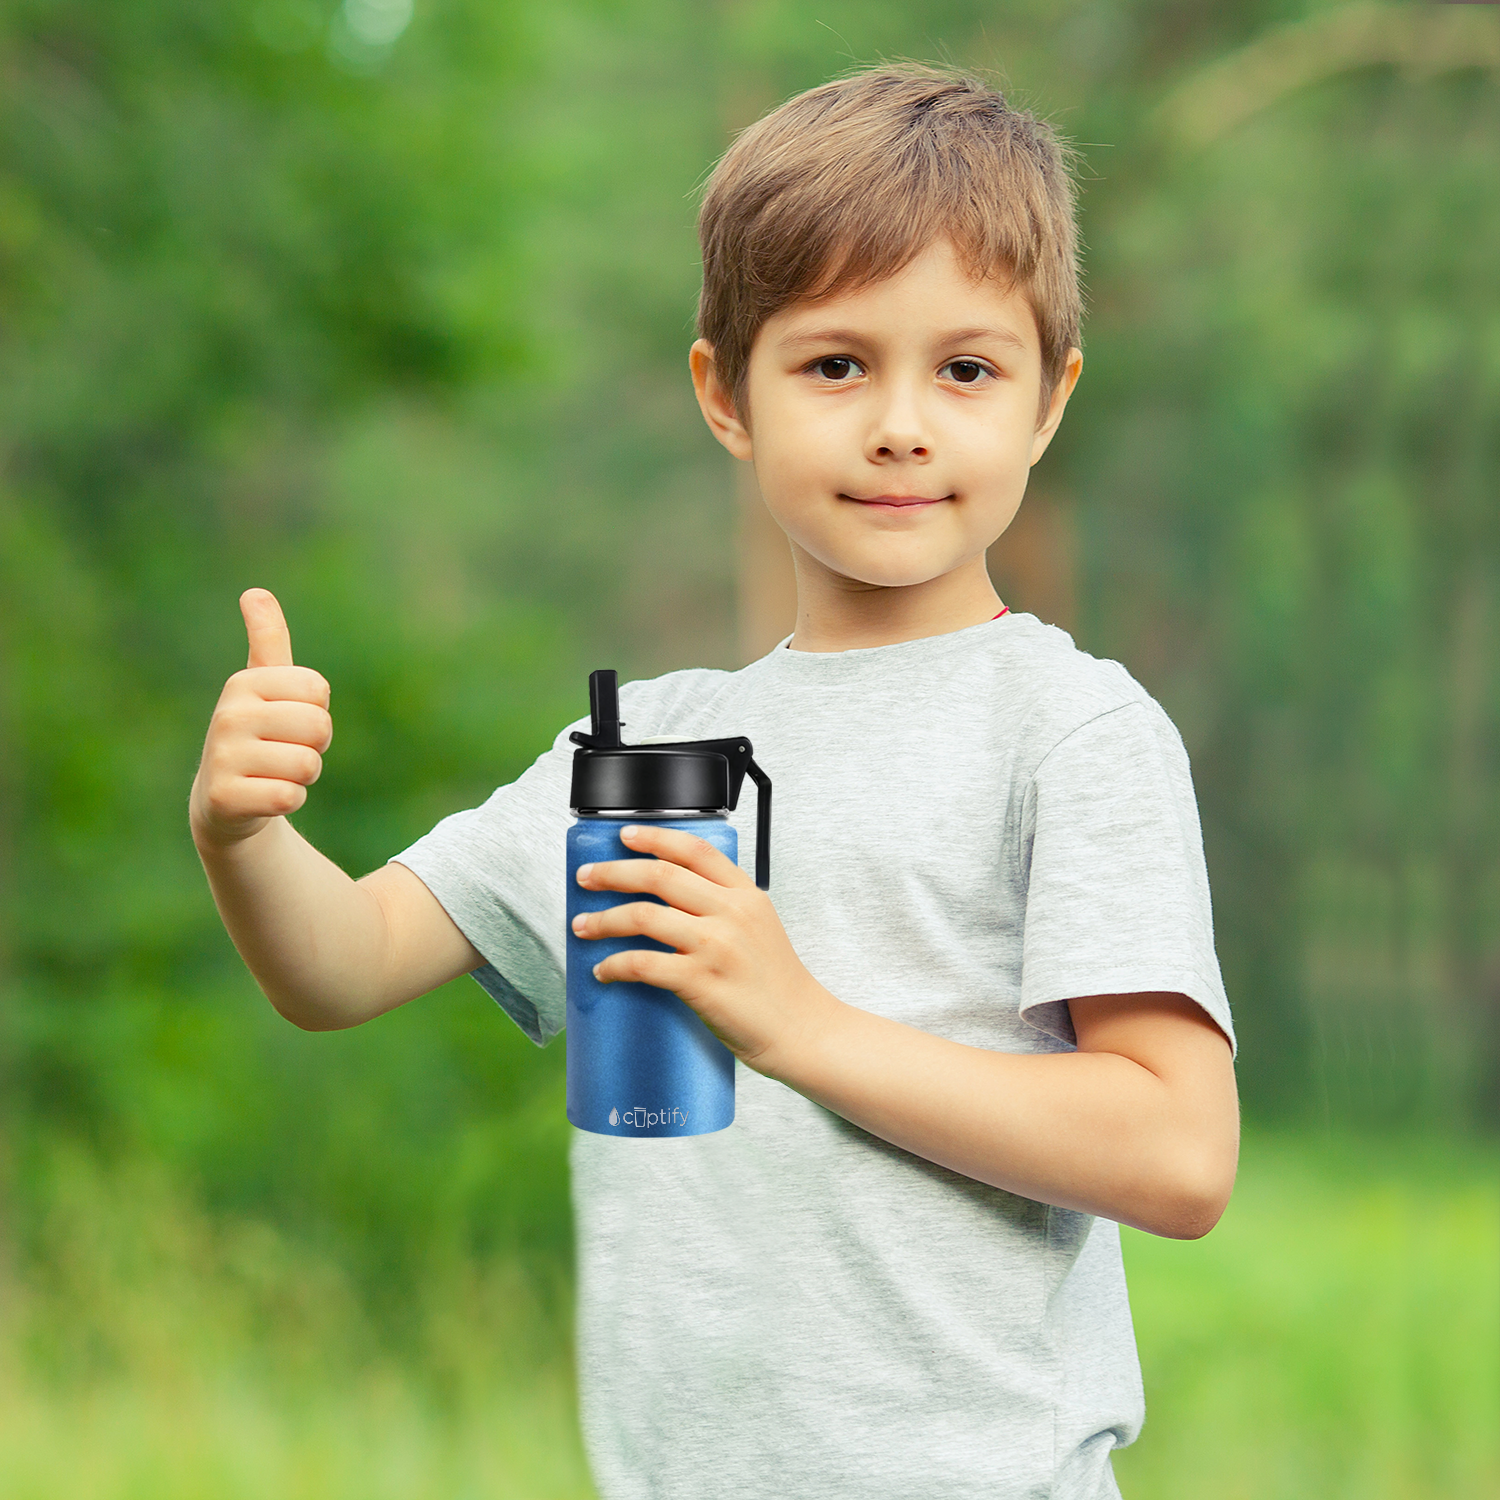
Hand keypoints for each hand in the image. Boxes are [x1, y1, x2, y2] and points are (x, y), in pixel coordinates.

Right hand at [190, 589, 332, 850]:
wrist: (223, 801)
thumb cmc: (257, 735)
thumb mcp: (262, 686)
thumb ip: (268, 641)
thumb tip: (255, 592)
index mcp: (243, 683)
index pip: (318, 691)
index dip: (316, 712)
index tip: (289, 722)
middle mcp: (227, 715)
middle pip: (318, 727)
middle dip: (314, 747)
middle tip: (284, 752)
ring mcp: (222, 757)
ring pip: (308, 765)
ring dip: (302, 776)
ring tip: (272, 774)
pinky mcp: (225, 797)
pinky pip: (290, 797)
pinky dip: (289, 800)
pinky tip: (265, 797)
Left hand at [571, 824, 837, 1075]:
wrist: (801, 1029)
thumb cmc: (778, 984)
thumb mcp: (760, 927)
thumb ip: (724, 906)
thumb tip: (671, 899)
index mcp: (746, 895)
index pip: (694, 850)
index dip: (654, 837)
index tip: (625, 836)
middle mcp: (731, 913)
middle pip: (659, 875)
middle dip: (613, 872)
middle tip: (587, 877)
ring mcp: (715, 946)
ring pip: (643, 915)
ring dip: (604, 919)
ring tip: (583, 926)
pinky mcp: (701, 981)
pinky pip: (643, 963)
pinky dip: (615, 964)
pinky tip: (604, 969)